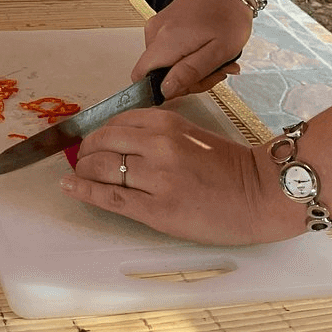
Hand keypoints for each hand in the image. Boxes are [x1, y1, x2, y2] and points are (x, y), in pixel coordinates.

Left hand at [63, 107, 296, 245]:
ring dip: (82, 170)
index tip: (88, 141)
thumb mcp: (188, 134)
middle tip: (78, 159)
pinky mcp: (158, 209)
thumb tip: (115, 137)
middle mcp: (158, 145)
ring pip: (103, 168)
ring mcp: (157, 177)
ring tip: (76, 174)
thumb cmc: (228, 166)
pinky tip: (70, 187)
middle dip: (84, 151)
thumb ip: (155, 132)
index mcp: (165, 122)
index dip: (96, 134)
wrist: (260, 195)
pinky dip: (85, 191)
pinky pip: (112, 197)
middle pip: (102, 142)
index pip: (115, 122)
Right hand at [133, 0, 250, 98]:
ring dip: (190, 68)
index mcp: (165, 41)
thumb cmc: (228, 17)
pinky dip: (187, 55)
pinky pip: (168, 49)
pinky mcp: (163, 22)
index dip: (162, 89)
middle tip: (216, 71)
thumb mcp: (218, 52)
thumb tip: (165, 90)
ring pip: (165, 62)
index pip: (140, 76)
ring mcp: (157, 25)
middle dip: (187, 79)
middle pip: (157, 72)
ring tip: (215, 58)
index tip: (189, 85)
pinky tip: (206, 49)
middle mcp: (154, 32)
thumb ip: (189, 73)